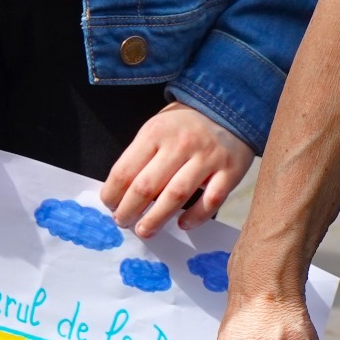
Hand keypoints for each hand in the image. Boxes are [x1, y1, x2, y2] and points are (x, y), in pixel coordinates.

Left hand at [100, 101, 253, 238]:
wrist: (228, 108)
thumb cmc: (183, 124)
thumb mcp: (156, 128)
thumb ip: (141, 155)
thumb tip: (121, 190)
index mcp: (155, 133)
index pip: (125, 169)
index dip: (113, 192)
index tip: (109, 205)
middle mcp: (180, 145)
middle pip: (147, 186)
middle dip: (129, 209)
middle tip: (122, 222)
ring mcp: (206, 158)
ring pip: (176, 196)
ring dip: (157, 218)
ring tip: (144, 231)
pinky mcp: (230, 171)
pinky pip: (211, 200)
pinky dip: (196, 216)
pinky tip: (183, 225)